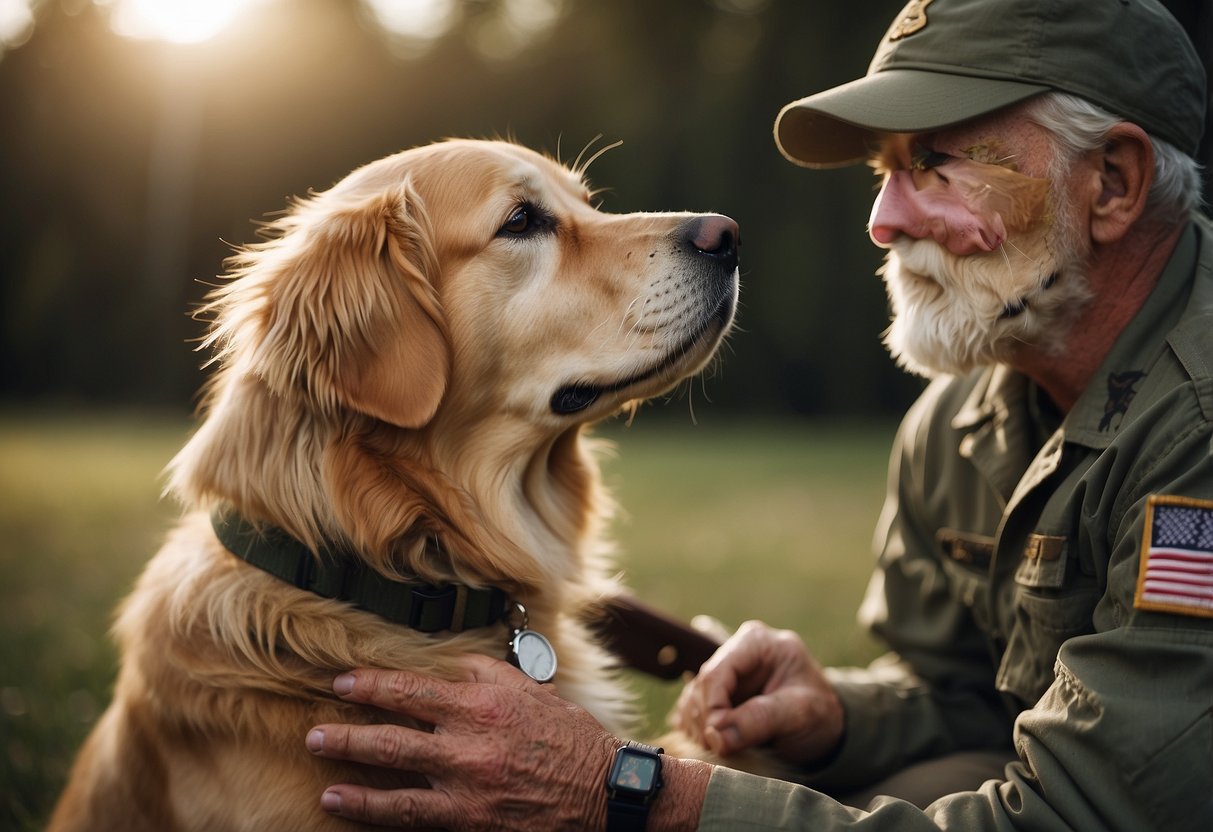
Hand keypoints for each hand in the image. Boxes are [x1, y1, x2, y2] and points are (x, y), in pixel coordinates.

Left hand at [306, 656, 617, 829]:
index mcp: (485, 706)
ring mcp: (468, 788)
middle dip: (348, 730)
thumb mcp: (532, 691)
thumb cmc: (567, 738)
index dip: (373, 685)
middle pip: (395, 735)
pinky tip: (342, 802)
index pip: (415, 690)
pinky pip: (411, 816)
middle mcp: (471, 745)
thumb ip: (487, 675)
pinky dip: (372, 809)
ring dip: (351, 768)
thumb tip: (449, 664)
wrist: (602, 794)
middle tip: (313, 728)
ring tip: (319, 762)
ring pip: (395, 778)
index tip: (344, 681)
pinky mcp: (470, 822)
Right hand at [672, 620, 842, 766]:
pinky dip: (699, 731)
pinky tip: (718, 745)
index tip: (719, 740)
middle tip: (722, 750)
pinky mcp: (717, 693)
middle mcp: (736, 652)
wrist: (825, 726)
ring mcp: (725, 673)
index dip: (712, 707)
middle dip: (707, 722)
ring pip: (693, 699)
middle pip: (701, 686)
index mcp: (756, 642)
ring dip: (701, 729)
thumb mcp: (801, 713)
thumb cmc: (819, 713)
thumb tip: (718, 736)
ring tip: (723, 750)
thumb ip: (761, 719)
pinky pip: (693, 710)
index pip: (716, 672)